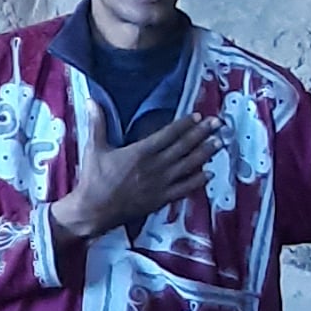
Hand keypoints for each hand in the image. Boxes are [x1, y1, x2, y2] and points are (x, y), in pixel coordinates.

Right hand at [53, 108, 221, 244]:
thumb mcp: (94, 148)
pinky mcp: (161, 198)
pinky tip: (209, 173)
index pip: (168, 134)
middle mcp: (155, 166)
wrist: (94, 210)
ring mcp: (161, 183)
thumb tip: (90, 100)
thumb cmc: (94, 178)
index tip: (198, 116)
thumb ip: (97, 123)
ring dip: (205, 153)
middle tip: (218, 124)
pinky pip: (184, 188)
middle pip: (183, 147)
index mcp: (140, 152)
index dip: (185, 124)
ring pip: (188, 165)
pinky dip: (198, 180)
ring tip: (220, 143)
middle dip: (202, 134)